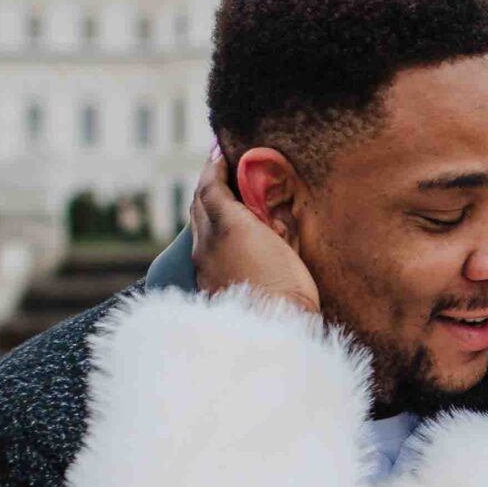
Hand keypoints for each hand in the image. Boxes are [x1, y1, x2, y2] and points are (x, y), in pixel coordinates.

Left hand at [189, 149, 320, 315]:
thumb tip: (274, 210)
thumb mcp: (289, 247)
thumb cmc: (287, 289)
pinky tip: (228, 240)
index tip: (221, 153)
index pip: (211, 185)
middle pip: (198, 203)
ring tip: (226, 203)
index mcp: (227, 225)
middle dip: (209, 184)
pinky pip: (203, 249)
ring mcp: (203, 265)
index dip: (214, 166)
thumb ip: (278, 222)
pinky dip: (211, 235)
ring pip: (198, 227)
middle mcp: (207, 242)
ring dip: (208, 210)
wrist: (272, 333)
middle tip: (222, 173)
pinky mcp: (206, 284)